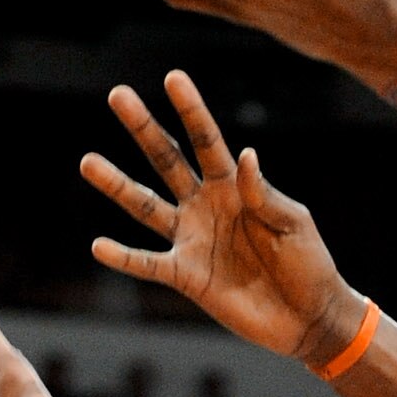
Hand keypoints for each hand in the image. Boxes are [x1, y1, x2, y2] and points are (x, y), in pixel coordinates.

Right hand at [83, 73, 361, 364]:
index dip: (191, 111)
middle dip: (143, 129)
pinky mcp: (187, 277)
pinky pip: (149, 264)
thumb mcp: (293, 223)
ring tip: (87, 161)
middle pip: (167, 161)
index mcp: (234, 187)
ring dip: (117, 185)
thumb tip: (245, 156)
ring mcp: (192, 240)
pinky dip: (124, 257)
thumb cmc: (308, 265)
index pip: (207, 141)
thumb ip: (264, 194)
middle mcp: (206, 206)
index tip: (172, 78)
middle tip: (117, 95)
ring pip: (146, 207)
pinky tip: (99, 245)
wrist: (308, 318)